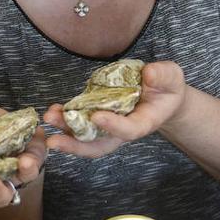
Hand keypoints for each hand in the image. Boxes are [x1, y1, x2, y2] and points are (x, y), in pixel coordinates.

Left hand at [45, 61, 187, 157]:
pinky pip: (79, 123)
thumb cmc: (166, 87)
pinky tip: (52, 111)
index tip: (97, 117)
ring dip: (65, 132)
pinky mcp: (96, 117)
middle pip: (99, 145)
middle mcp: (122, 130)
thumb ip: (163, 76)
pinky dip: (65, 120)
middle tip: (55, 141)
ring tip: (49, 120)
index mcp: (143, 123)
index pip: (129, 130)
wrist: (160, 95)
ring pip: (85, 137)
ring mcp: (107, 126)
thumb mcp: (171, 77)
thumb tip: (149, 74)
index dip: (114, 125)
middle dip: (76, 145)